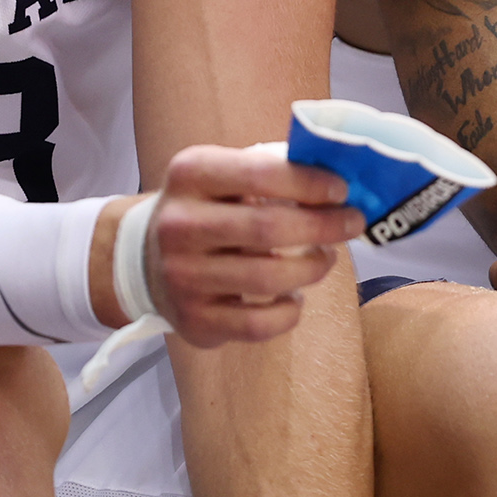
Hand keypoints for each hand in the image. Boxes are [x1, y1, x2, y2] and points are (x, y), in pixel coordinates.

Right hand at [102, 146, 362, 345]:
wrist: (145, 259)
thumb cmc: (207, 209)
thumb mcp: (224, 176)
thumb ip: (273, 172)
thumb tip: (340, 185)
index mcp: (190, 175)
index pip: (260, 173)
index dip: (309, 182)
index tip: (343, 190)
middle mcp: (179, 225)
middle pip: (268, 228)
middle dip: (324, 226)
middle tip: (352, 224)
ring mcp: (182, 276)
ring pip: (268, 278)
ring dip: (313, 268)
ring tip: (325, 258)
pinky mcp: (193, 320)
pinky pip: (258, 324)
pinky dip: (289, 312)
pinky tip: (294, 297)